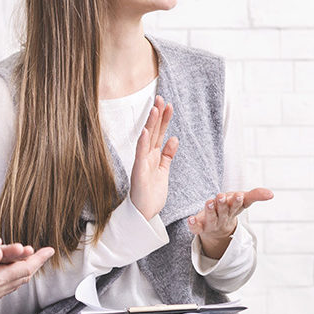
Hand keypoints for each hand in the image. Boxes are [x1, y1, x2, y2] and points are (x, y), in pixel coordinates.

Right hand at [0, 236, 54, 308]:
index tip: (50, 250)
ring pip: (14, 284)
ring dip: (23, 271)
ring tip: (28, 259)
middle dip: (34, 264)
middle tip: (42, 252)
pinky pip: (3, 289)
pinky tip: (9, 271)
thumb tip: (14, 249)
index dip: (39, 258)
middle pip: (22, 277)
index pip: (25, 268)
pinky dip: (11, 278)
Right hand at [129, 95, 178, 219]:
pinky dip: (143, 144)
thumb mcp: (164, 171)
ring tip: (155, 109)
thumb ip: (168, 155)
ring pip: (146, 140)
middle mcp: (146, 157)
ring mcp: (142, 164)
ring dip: (151, 125)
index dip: (164, 120)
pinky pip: (140, 156)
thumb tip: (174, 139)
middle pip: (154, 133)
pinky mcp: (139, 173)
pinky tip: (146, 132)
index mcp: (153, 157)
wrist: (143, 214)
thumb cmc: (151, 194)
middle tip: (161, 99)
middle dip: (157, 116)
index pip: (159, 134)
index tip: (168, 105)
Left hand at [189, 187, 272, 258]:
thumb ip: (256, 195)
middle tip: (220, 196)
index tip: (238, 195)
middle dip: (222, 205)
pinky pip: (196, 228)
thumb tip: (271, 193)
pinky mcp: (199, 227)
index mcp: (233, 210)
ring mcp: (211, 223)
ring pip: (211, 218)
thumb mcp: (243, 201)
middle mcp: (222, 218)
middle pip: (223, 212)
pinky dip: (193, 224)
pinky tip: (190, 219)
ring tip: (209, 202)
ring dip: (210, 211)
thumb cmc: (230, 208)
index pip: (237, 206)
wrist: (217, 228)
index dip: (237, 201)